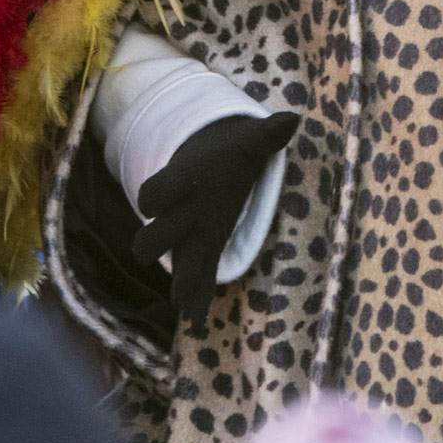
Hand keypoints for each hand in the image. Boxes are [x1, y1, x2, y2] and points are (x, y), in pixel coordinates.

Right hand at [131, 111, 298, 327]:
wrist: (212, 160)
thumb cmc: (229, 154)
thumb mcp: (248, 142)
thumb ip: (266, 135)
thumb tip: (291, 120)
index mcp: (186, 182)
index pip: (157, 190)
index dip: (154, 195)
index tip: (151, 203)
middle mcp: (182, 213)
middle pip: (154, 236)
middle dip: (156, 248)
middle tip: (163, 260)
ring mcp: (189, 234)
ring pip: (174, 262)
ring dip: (179, 283)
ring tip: (185, 308)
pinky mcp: (204, 247)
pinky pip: (196, 275)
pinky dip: (196, 298)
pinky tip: (198, 322)